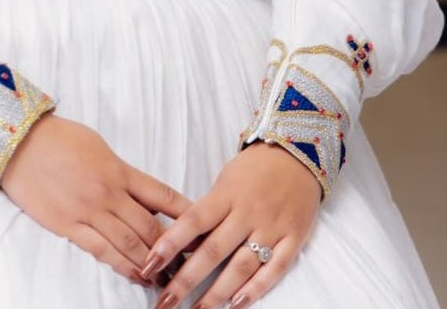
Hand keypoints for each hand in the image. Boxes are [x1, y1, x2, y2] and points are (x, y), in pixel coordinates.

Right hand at [1, 113, 190, 284]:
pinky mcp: (68, 226)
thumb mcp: (98, 146)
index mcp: (120, 169)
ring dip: (150, 264)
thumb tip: (139, 190)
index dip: (185, 215)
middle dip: (172, 248)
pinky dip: (122, 266)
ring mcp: (89, 211)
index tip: (200, 229)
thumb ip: (121, 170)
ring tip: (166, 278)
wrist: (21, 141)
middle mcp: (109, 192)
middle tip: (189, 265)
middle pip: (150, 227)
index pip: (162, 196)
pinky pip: (101, 250)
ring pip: (129, 244)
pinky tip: (135, 275)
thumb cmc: (60, 137)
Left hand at [141, 143, 320, 307]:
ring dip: (218, 293)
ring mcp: (272, 226)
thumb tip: (183, 243)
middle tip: (166, 302)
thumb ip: (208, 210)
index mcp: (226, 194)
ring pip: (242, 265)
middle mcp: (247, 211)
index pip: (192, 222)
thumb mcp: (225, 180)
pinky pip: (276, 268)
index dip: (170, 244)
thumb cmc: (254, 169)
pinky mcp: (294, 237)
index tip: (149, 265)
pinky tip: (238, 305)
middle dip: (187, 280)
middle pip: (213, 250)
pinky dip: (257, 288)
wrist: (298, 153)